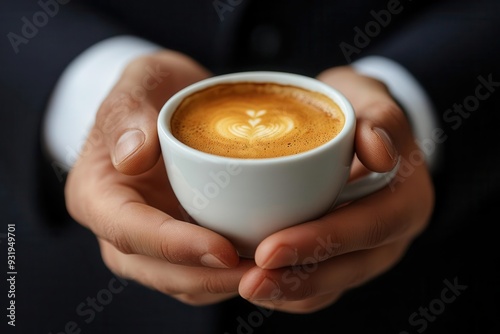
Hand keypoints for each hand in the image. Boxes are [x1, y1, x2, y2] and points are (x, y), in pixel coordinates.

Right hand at [65, 51, 253, 305]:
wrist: (168, 102)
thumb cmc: (151, 91)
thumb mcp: (138, 81)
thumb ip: (127, 112)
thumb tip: (131, 157)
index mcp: (97, 194)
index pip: (129, 231)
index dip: (175, 246)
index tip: (224, 248)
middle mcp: (119, 227)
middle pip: (158, 270)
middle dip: (209, 277)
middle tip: (262, 271)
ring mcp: (150, 241)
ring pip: (183, 281)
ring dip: (225, 283)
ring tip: (272, 273)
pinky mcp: (179, 242)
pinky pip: (201, 272)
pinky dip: (231, 275)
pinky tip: (265, 263)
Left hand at [238, 66, 434, 312]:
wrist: (358, 134)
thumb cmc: (357, 115)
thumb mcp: (369, 100)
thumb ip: (378, 116)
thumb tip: (381, 152)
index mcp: (406, 199)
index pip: (369, 226)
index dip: (321, 241)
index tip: (269, 249)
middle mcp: (391, 235)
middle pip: (348, 268)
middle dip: (297, 279)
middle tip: (250, 281)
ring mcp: (368, 252)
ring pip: (332, 286)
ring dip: (288, 292)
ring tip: (246, 288)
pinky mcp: (344, 259)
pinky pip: (320, 288)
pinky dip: (288, 292)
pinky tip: (254, 283)